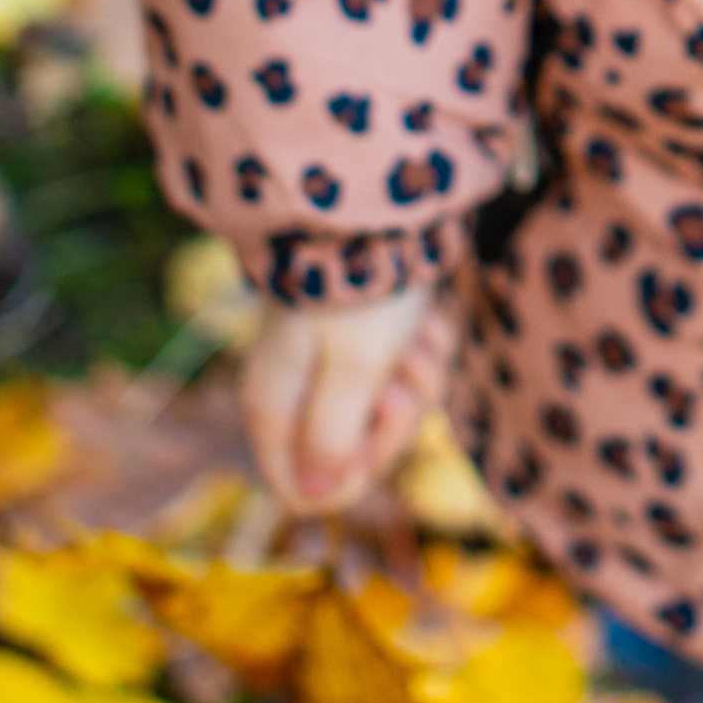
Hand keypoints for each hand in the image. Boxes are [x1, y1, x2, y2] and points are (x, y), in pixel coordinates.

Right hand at [241, 287, 456, 512]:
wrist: (379, 203)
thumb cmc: (364, 289)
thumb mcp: (356, 368)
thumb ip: (336, 439)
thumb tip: (315, 498)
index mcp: (274, 407)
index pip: (302, 490)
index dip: (356, 473)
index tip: (380, 426)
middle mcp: (296, 392)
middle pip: (359, 454)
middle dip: (401, 411)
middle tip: (407, 361)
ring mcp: (331, 366)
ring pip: (393, 410)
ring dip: (420, 371)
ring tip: (418, 329)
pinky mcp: (365, 342)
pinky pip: (407, 371)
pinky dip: (426, 345)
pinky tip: (428, 315)